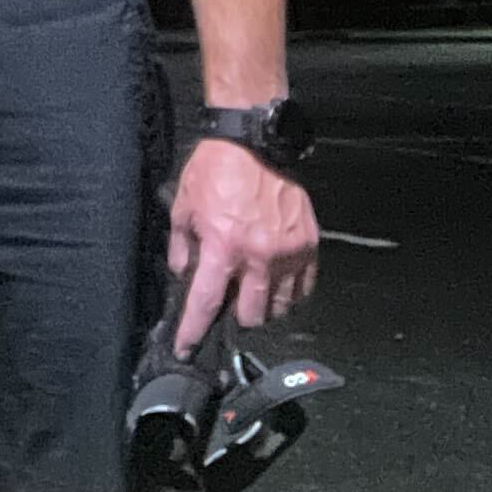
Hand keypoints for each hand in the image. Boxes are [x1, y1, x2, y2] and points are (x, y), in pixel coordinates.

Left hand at [167, 137, 319, 350]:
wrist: (254, 143)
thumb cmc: (215, 171)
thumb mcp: (184, 207)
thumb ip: (182, 246)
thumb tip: (184, 274)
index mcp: (223, 246)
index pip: (206, 301)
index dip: (193, 329)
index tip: (186, 348)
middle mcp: (259, 255)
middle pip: (250, 314)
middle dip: (236, 317)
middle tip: (228, 303)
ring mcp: (288, 252)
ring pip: (279, 306)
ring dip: (263, 307)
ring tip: (251, 292)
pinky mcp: (309, 244)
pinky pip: (303, 287)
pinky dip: (289, 292)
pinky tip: (275, 283)